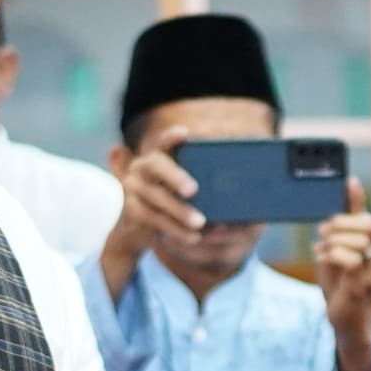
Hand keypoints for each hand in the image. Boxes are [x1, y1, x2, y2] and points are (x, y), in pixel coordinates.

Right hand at [98, 128, 205, 298]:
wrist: (137, 226)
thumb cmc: (173, 201)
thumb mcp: (183, 188)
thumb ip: (203, 180)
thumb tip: (239, 183)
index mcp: (158, 156)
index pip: (163, 142)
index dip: (171, 137)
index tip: (185, 133)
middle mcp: (141, 167)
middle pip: (156, 166)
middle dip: (175, 177)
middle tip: (194, 190)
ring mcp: (133, 188)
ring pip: (157, 197)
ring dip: (179, 211)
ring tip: (201, 222)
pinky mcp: (131, 210)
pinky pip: (154, 219)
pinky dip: (175, 229)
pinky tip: (193, 237)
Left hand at [316, 183, 370, 341]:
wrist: (345, 322)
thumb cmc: (343, 286)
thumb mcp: (340, 250)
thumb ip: (344, 224)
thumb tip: (349, 186)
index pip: (368, 218)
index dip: (351, 206)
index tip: (336, 205)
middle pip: (367, 224)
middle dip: (340, 223)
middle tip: (322, 232)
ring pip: (358, 240)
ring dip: (333, 241)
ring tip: (320, 249)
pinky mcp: (364, 285)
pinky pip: (351, 259)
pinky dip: (332, 255)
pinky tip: (321, 258)